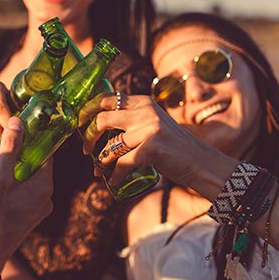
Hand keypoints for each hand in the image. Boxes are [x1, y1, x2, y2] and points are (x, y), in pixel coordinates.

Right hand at [0, 117, 53, 268]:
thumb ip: (9, 149)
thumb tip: (18, 122)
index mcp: (43, 186)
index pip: (43, 152)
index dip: (28, 139)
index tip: (11, 131)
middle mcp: (43, 198)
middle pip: (25, 165)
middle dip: (1, 158)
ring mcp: (33, 209)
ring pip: (14, 180)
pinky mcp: (21, 217)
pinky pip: (10, 195)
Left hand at [81, 94, 230, 195]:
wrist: (199, 162)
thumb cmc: (172, 146)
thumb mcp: (153, 122)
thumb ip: (133, 119)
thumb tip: (99, 124)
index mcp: (143, 102)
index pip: (106, 98)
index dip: (87, 110)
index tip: (79, 123)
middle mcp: (145, 112)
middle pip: (102, 119)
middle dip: (87, 136)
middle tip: (85, 149)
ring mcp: (149, 129)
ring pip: (110, 145)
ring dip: (99, 160)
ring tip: (98, 168)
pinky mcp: (152, 148)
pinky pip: (122, 163)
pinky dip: (114, 175)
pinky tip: (113, 181)